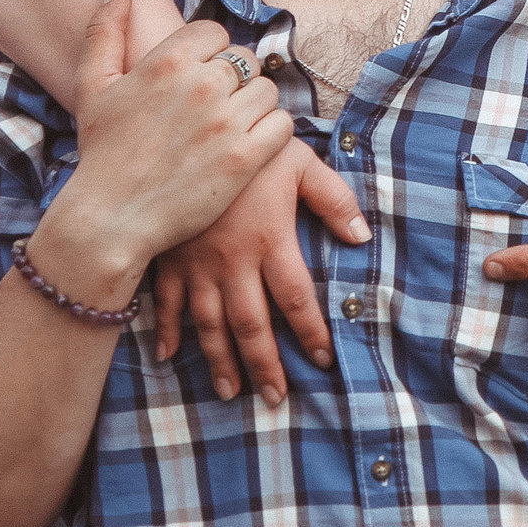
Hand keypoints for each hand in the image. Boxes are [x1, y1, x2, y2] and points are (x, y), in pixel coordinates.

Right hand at [30, 0, 296, 299]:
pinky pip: (282, 126)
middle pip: (244, 60)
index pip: (215, 31)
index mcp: (167, 61)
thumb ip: (105, 29)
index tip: (197, 79)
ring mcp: (225, 122)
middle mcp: (200, 85)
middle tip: (215, 109)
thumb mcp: (93, 85)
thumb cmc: (101, 153)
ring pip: (267, 90)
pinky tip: (249, 145)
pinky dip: (272, 133)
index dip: (209, 53)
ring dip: (255, 106)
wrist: (111, 219)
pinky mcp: (244, 159)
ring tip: (232, 127)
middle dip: (234, 81)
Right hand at [152, 141, 370, 403]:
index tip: (323, 360)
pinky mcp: (168, 254)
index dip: (311, 333)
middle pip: (251, 324)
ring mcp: (196, 261)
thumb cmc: (248, 144)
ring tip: (230, 391)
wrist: (187, 128)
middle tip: (275, 398)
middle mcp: (232, 260)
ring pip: (209, 322)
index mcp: (269, 239)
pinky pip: (166, 300)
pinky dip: (166, 329)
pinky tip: (167, 356)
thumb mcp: (297, 160)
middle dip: (264, 365)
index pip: (296, 299)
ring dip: (220, 360)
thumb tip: (361, 237)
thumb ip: (333, 199)